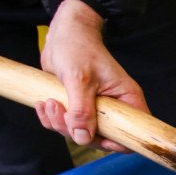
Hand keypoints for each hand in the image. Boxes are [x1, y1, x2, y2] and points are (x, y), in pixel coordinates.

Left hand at [36, 0, 147, 152]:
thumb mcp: (79, 79)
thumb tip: (83, 138)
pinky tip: (43, 104)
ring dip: (59, 124)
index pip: (131, 133)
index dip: (116, 142)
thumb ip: (82, 110)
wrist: (62, 33)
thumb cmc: (78, 47)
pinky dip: (52, 119)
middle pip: (102, 138)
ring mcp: (94, 109)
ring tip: (49, 103)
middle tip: (60, 112)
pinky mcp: (77, 107)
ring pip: (80, 133)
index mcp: (126, 100)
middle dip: (77, 131)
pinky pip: (66, 124)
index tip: (94, 136)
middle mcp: (113, 107)